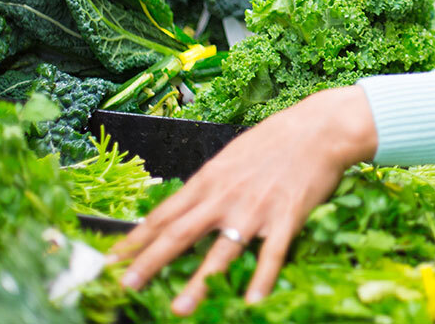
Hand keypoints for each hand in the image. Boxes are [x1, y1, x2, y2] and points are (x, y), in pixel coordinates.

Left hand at [108, 86, 377, 314]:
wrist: (320, 129)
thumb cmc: (278, 138)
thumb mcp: (234, 154)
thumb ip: (212, 181)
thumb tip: (189, 202)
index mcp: (211, 178)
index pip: (165, 213)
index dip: (137, 237)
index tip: (114, 257)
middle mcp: (226, 196)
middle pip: (180, 234)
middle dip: (150, 262)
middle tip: (126, 284)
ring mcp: (255, 210)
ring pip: (220, 252)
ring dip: (198, 283)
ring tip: (179, 309)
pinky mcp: (286, 218)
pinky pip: (271, 255)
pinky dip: (261, 279)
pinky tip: (252, 301)